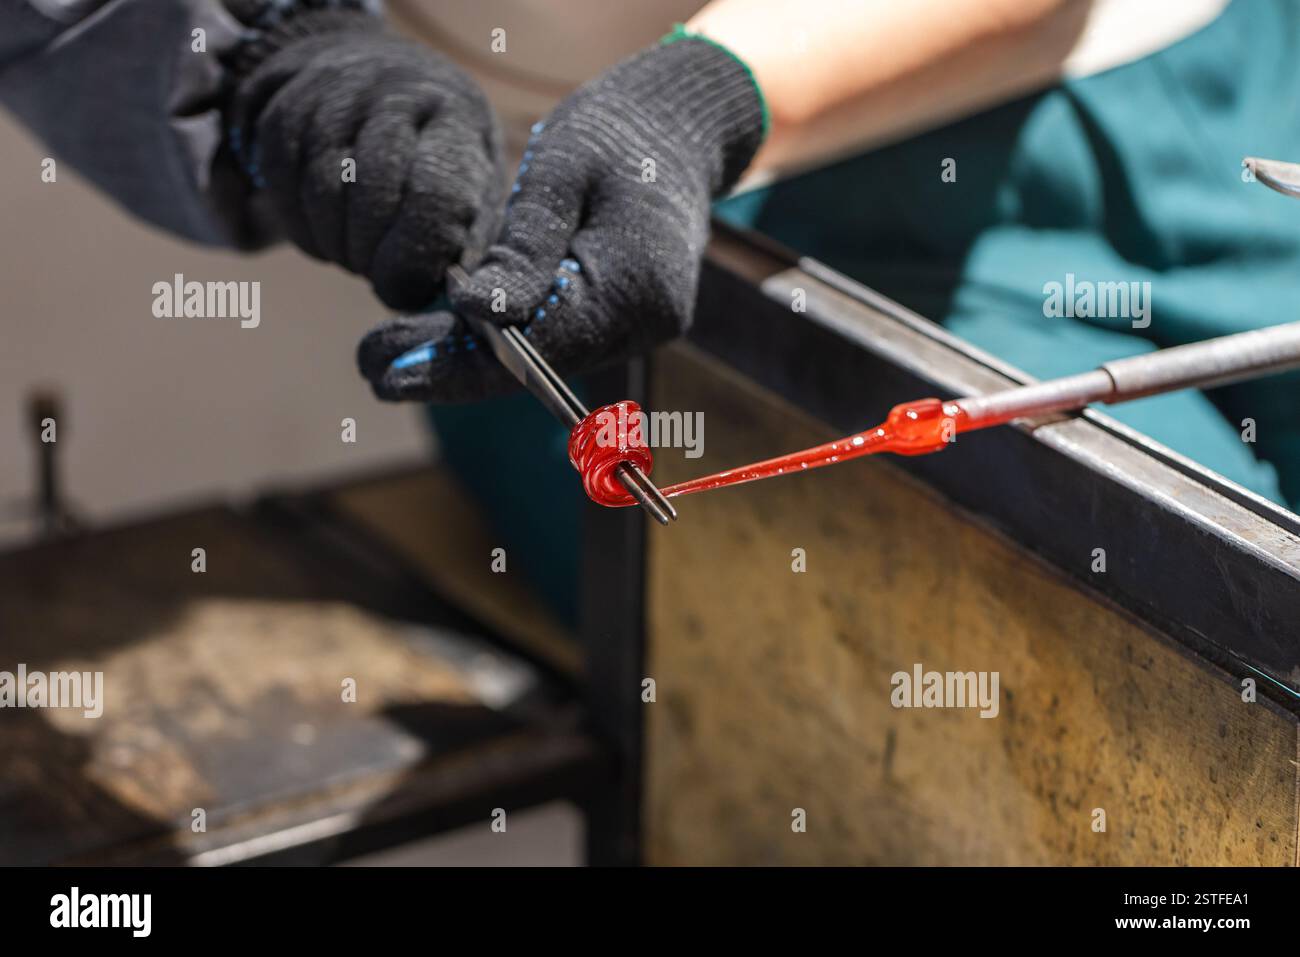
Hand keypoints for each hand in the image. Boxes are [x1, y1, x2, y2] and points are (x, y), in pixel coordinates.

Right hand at [228, 7, 504, 310]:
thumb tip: (447, 305)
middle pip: (372, 190)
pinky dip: (296, 222)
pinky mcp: (288, 101)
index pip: (435, 194)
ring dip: (333, 242)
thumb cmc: (439, 170)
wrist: (386, 92)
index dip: (413, 256)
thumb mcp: (469, 202)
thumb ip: (460, 254)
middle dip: (369, 252)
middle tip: (376, 271)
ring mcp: (338, 90)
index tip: (401, 289)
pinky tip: (323, 233)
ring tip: (354, 253)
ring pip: (320, 186)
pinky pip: (280, 174)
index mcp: (457, 123)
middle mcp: (399, 92)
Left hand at [356, 33, 765, 401]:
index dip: (460, 367)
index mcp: (635, 288)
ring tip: (391, 349)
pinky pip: (553, 341)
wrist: (677, 131)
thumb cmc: (616, 136)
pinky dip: (502, 339)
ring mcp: (637, 330)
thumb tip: (475, 313)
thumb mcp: (559, 174)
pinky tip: (446, 332)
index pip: (537, 348)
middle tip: (371, 366)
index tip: (390, 373)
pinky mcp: (623, 325)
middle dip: (451, 370)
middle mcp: (643, 325)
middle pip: (534, 367)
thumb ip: (522, 248)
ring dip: (470, 357)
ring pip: (540, 360)